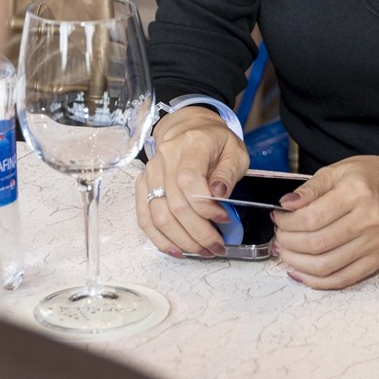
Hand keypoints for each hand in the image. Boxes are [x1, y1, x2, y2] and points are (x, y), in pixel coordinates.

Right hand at [134, 107, 246, 258]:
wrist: (189, 127)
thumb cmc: (215, 142)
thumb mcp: (234, 152)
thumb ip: (228, 173)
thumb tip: (217, 193)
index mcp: (192, 144)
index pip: (188, 180)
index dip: (204, 206)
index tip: (223, 219)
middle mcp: (166, 157)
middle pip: (174, 204)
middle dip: (198, 232)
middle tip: (216, 246)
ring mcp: (151, 171)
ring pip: (158, 215)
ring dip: (181, 240)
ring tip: (202, 250)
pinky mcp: (143, 184)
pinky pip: (145, 217)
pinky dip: (160, 238)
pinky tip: (177, 250)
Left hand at [272, 151, 378, 289]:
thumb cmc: (367, 178)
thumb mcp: (336, 171)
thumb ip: (309, 188)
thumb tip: (285, 205)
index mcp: (357, 193)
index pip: (312, 218)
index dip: (287, 222)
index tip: (278, 218)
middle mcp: (370, 220)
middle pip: (316, 244)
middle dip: (288, 243)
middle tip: (279, 236)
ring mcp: (375, 244)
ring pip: (326, 266)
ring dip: (297, 263)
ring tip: (285, 252)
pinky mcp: (378, 260)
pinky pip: (342, 279)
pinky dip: (316, 281)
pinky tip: (300, 271)